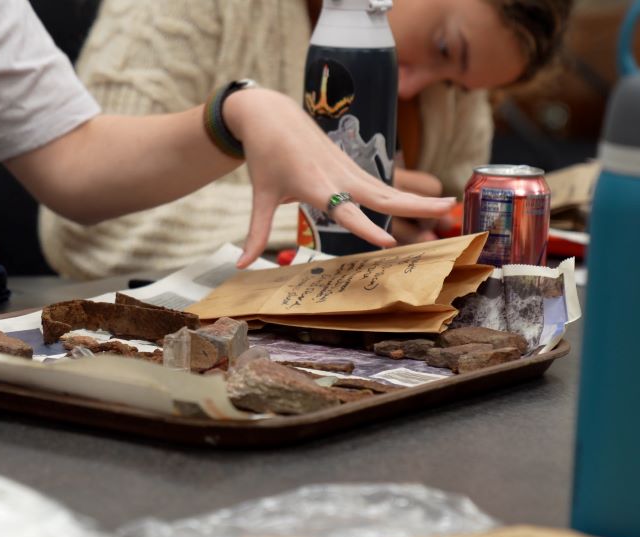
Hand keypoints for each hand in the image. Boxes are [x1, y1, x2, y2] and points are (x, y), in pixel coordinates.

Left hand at [224, 89, 454, 266]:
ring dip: (418, 198)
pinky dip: (403, 195)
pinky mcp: (352, 166)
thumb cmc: (264, 156)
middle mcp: (338, 176)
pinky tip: (424, 204)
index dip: (366, 227)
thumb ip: (255, 232)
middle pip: (382, 195)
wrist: (270, 115)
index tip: (388, 241)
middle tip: (447, 212)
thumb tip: (241, 266)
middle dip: (415, 204)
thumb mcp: (259, 195)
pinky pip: (381, 184)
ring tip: (450, 205)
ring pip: (388, 188)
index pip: (345, 210)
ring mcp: (348, 169)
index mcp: (314, 184)